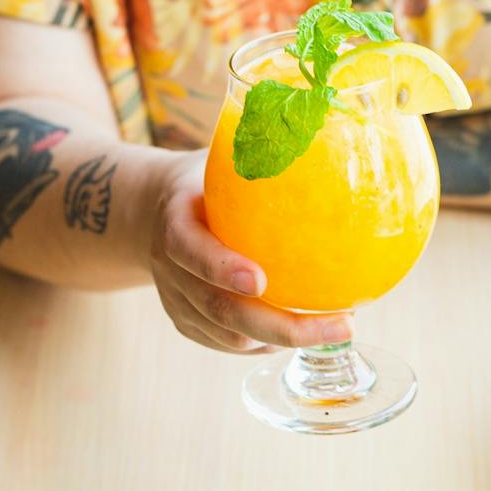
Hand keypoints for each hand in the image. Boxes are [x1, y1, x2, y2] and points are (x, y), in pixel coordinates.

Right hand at [149, 153, 353, 353]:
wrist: (149, 214)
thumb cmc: (202, 183)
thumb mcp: (220, 163)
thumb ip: (259, 159)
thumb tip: (331, 145)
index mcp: (174, 223)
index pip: (191, 250)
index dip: (223, 269)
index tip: (261, 281)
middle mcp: (171, 271)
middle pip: (221, 309)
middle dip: (282, 327)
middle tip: (341, 325)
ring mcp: (178, 304)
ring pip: (231, 337)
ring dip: (285, 339)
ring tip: (337, 329)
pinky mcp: (189, 325)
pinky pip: (231, 344)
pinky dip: (270, 343)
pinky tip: (308, 331)